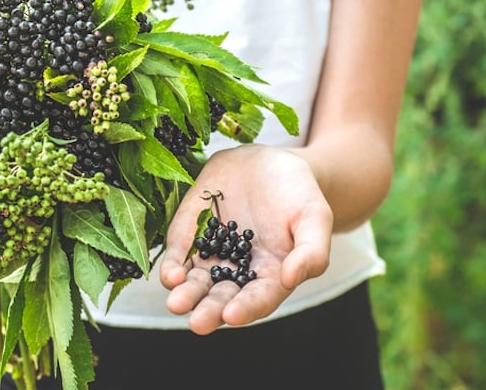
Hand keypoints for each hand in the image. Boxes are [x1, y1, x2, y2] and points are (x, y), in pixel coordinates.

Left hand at [159, 144, 332, 334]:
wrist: (268, 163)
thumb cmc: (298, 193)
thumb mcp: (314, 217)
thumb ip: (311, 252)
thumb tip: (291, 279)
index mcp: (270, 276)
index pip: (257, 300)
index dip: (246, 309)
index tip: (232, 315)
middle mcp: (237, 272)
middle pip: (220, 299)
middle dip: (208, 311)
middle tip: (197, 322)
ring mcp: (210, 255)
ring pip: (195, 284)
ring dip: (185, 295)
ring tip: (177, 302)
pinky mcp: (189, 235)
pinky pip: (178, 256)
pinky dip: (172, 267)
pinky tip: (170, 275)